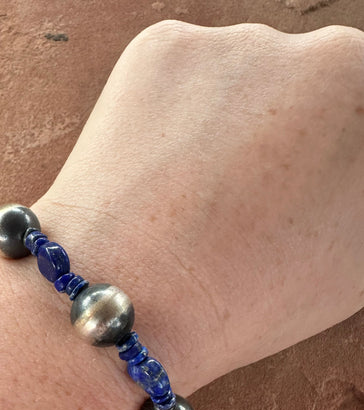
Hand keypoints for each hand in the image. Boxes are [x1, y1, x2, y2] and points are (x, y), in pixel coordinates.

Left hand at [29, 21, 363, 393]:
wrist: (137, 299)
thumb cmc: (251, 297)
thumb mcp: (355, 259)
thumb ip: (359, 191)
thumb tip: (341, 169)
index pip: (356, 120)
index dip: (327, 164)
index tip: (303, 188)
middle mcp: (327, 56)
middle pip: (308, 89)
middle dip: (289, 133)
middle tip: (253, 193)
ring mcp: (242, 42)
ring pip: (242, 80)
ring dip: (231, 123)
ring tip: (198, 191)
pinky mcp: (165, 45)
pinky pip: (183, 76)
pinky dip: (174, 116)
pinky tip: (161, 169)